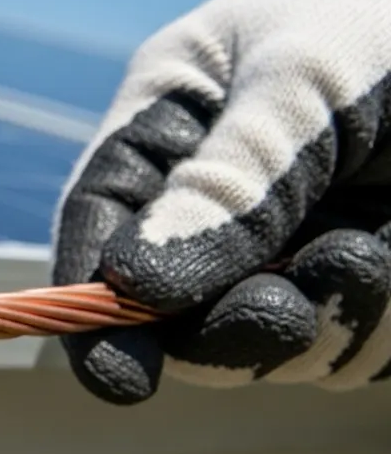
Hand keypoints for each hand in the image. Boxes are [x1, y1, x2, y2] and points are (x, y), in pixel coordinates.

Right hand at [54, 0, 390, 404]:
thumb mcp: (302, 79)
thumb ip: (226, 184)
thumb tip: (132, 286)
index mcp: (174, 121)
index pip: (100, 220)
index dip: (91, 301)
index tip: (115, 374)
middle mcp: (224, 191)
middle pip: (179, 307)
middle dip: (225, 327)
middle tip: (282, 313)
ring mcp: (301, 238)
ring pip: (274, 340)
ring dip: (325, 321)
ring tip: (377, 253)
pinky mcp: (373, 272)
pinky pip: (356, 343)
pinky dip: (380, 323)